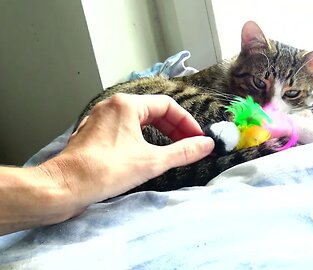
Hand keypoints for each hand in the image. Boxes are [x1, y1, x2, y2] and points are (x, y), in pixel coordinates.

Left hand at [42, 93, 213, 207]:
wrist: (65, 186)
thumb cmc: (107, 170)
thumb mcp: (152, 161)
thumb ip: (183, 151)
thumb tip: (207, 145)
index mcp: (127, 104)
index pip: (167, 106)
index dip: (187, 122)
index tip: (198, 139)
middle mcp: (112, 106)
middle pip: (152, 111)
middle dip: (174, 129)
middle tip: (188, 146)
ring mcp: (99, 119)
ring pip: (137, 121)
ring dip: (158, 134)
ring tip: (170, 150)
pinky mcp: (92, 135)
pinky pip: (124, 130)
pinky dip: (140, 139)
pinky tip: (144, 155)